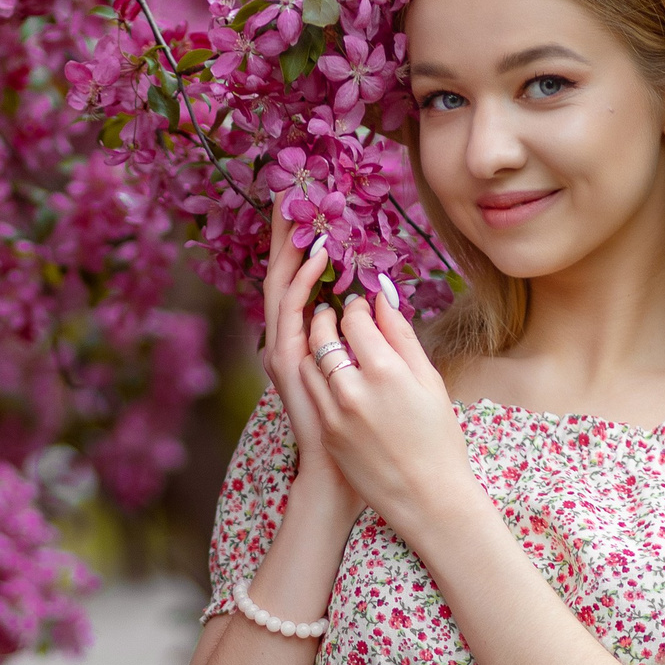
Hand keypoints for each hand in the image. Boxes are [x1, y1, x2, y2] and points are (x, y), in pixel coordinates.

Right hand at [259, 204, 359, 521]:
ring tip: (297, 208)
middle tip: (288, 188)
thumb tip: (382, 297)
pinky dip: (303, 281)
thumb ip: (373, 335)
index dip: (303, 241)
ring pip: (282, 285)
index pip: (303, 279)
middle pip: (285, 273)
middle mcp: (290, 341)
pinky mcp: (286, 364)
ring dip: (289, 246)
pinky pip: (292, 312)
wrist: (338, 476)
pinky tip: (318, 255)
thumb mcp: (373, 374)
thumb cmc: (361, 432)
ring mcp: (284, 352)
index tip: (312, 204)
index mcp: (308, 340)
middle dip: (285, 232)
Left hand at [294, 275, 480, 542]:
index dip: (355, 306)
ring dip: (316, 345)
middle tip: (335, 314)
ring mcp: (334, 413)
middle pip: (323, 335)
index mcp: (386, 371)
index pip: (354, 319)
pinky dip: (316, 375)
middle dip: (326, 318)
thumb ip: (403, 337)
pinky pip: (311, 391)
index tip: (360, 305)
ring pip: (309, 361)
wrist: (427, 497)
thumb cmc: (439, 439)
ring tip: (331, 342)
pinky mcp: (326, 432)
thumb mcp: (430, 382)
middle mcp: (353, 389)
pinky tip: (332, 374)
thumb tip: (383, 300)